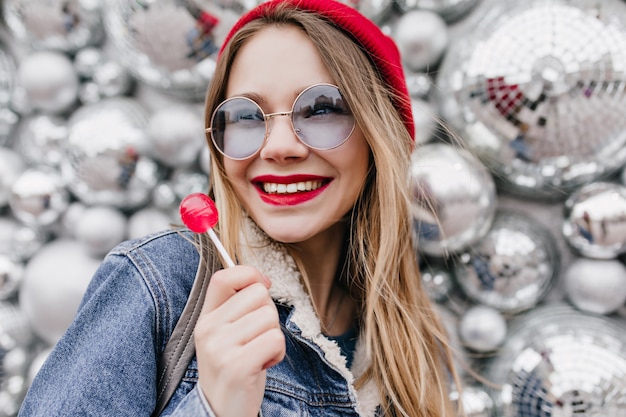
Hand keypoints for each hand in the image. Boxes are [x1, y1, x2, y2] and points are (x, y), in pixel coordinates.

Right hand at [194, 265, 285, 416]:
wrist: (221, 412)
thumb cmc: (234, 369)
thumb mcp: (226, 335)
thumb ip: (237, 308)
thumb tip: (261, 281)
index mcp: (206, 318)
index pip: (224, 276)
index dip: (250, 274)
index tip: (263, 286)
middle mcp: (209, 330)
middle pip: (258, 294)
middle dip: (268, 314)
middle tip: (257, 337)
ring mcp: (221, 348)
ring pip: (270, 317)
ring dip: (274, 337)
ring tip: (258, 354)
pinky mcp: (237, 366)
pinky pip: (275, 339)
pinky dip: (278, 353)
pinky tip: (263, 365)